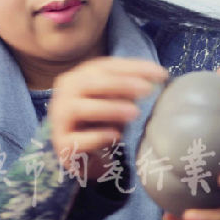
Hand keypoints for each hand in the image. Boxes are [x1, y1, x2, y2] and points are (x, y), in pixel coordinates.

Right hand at [49, 57, 167, 180]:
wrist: (77, 152)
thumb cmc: (98, 121)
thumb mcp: (113, 100)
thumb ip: (127, 89)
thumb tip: (155, 81)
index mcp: (79, 77)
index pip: (106, 66)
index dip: (134, 67)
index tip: (161, 74)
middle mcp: (65, 94)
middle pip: (89, 83)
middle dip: (120, 84)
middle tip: (147, 90)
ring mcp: (59, 119)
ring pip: (79, 108)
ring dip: (109, 108)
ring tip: (135, 112)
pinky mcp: (61, 144)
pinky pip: (76, 139)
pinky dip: (97, 136)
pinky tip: (116, 135)